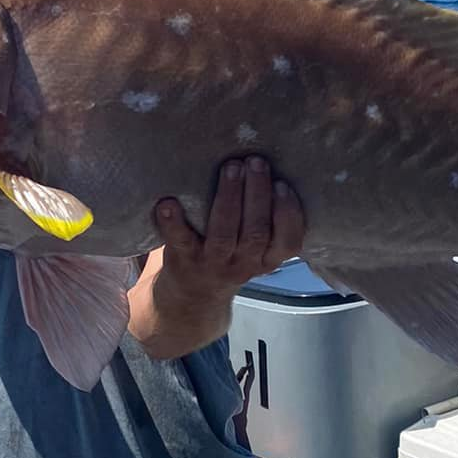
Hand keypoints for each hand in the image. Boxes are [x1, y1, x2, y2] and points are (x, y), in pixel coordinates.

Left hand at [154, 157, 304, 296]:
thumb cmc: (230, 257)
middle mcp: (243, 264)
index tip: (282, 184)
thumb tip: (269, 166)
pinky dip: (173, 222)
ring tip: (231, 167)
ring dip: (229, 198)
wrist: (193, 296)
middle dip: (258, 194)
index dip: (288, 214)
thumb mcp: (258, 250)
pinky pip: (180, 241)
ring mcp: (213, 263)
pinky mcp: (184, 260)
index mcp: (267, 259)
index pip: (288, 242)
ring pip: (224, 234)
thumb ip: (267, 221)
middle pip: (256, 232)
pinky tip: (169, 202)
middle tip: (255, 161)